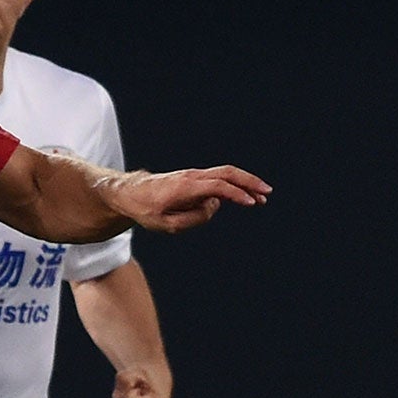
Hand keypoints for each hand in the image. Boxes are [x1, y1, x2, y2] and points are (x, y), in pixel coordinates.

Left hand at [111, 165, 269, 232]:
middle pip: (228, 173)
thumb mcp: (165, 224)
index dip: (236, 194)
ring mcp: (194, 176)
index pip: (218, 187)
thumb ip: (192, 219)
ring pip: (226, 174)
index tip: (251, 203)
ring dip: (245, 183)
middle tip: (267, 193)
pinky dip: (234, 185)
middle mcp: (192, 177)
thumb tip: (213, 206)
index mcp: (185, 187)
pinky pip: (219, 179)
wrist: (129, 193)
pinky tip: (243, 197)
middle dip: (249, 182)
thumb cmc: (145, 209)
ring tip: (261, 197)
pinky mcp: (194, 179)